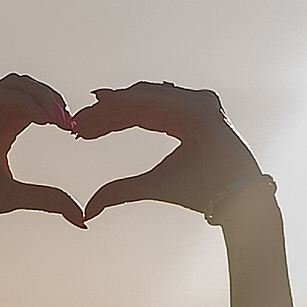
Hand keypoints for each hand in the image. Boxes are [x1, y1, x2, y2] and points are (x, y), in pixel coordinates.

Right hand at [0, 74, 84, 257]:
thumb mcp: (16, 196)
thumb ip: (48, 199)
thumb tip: (81, 217)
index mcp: (1, 129)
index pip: (34, 104)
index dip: (57, 109)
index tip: (73, 129)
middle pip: (26, 86)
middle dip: (52, 97)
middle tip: (69, 121)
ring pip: (13, 84)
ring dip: (40, 96)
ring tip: (58, 119)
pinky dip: (24, 102)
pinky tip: (41, 120)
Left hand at [72, 83, 263, 221]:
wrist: (230, 200)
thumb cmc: (197, 192)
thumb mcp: (149, 186)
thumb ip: (119, 191)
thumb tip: (88, 209)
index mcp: (178, 122)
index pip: (136, 116)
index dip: (107, 122)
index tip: (79, 131)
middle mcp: (186, 108)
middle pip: (137, 105)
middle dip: (104, 113)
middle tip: (76, 122)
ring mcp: (195, 103)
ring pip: (145, 98)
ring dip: (113, 104)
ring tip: (86, 113)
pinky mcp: (201, 106)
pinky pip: (160, 97)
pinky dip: (132, 98)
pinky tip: (107, 101)